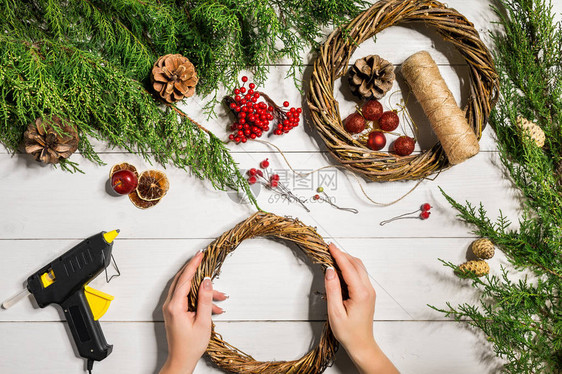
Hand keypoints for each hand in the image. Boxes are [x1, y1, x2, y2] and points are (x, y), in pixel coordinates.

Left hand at [159, 251, 226, 373]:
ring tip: (221, 296)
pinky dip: (200, 298)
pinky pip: (187, 298)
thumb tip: (207, 281)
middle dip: (196, 271)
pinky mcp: (175, 311)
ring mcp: (171, 308)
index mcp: (175, 306)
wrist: (181, 360)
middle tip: (204, 259)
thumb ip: (205, 299)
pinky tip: (214, 307)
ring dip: (203, 289)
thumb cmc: (190, 345)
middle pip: (182, 280)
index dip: (193, 265)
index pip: (184, 279)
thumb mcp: (203, 321)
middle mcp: (170, 305)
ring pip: (187, 289)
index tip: (200, 254)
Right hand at [324, 243, 398, 373]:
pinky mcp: (367, 293)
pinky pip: (359, 275)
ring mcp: (369, 291)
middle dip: (342, 254)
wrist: (361, 344)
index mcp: (361, 293)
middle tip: (328, 250)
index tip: (330, 246)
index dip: (338, 255)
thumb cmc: (348, 332)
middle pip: (356, 264)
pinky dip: (350, 268)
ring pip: (359, 268)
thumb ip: (332, 289)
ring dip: (346, 260)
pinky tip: (340, 270)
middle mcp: (368, 289)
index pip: (348, 267)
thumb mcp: (335, 312)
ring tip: (332, 257)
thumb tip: (329, 270)